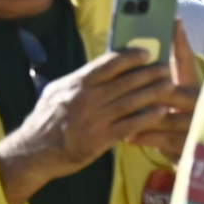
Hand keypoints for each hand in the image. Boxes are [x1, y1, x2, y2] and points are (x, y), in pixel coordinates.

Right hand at [0, 46, 181, 203]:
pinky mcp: (101, 138)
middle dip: (148, 73)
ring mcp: (95, 118)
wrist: (34, 151)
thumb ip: (75, 82)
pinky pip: (130, 125)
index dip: (129, 57)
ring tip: (169, 86)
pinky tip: (161, 112)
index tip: (145, 53)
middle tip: (166, 67)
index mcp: (75, 84)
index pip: (107, 64)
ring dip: (153, 92)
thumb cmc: (44, 121)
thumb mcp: (53, 93)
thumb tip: (94, 71)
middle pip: (124, 81)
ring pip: (131, 101)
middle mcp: (87, 98)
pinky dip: (147, 117)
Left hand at [126, 20, 200, 160]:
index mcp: (188, 86)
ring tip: (118, 116)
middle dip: (148, 89)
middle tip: (126, 85)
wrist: (185, 155)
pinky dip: (145, 137)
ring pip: (166, 115)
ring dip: (141, 116)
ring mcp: (197, 122)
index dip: (180, 41)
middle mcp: (197, 101)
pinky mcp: (191, 144)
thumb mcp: (157, 101)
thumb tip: (130, 59)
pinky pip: (166, 138)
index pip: (185, 60)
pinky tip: (128, 137)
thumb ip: (147, 83)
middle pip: (172, 90)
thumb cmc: (164, 122)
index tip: (173, 21)